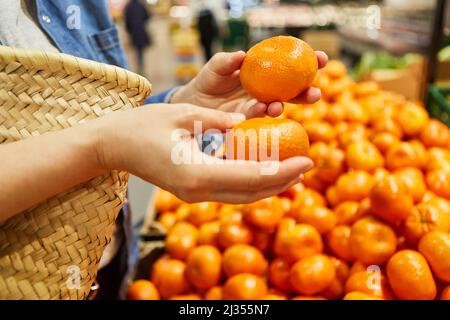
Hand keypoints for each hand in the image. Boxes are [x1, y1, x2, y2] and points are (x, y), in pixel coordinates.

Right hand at [96, 104, 312, 202]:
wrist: (113, 146)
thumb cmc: (142, 126)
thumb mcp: (183, 113)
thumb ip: (218, 120)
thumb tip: (246, 122)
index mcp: (197, 173)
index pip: (251, 176)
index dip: (282, 170)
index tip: (307, 160)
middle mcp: (198, 190)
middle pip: (250, 192)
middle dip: (282, 181)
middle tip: (307, 165)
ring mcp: (194, 194)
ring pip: (241, 196)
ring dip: (269, 185)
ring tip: (293, 171)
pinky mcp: (192, 191)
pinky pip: (229, 191)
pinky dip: (251, 183)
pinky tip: (265, 171)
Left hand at [171, 50, 327, 117]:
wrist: (193, 103)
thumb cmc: (208, 80)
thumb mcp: (216, 67)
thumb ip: (227, 61)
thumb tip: (242, 55)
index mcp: (265, 73)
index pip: (291, 66)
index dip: (308, 62)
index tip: (322, 58)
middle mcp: (267, 91)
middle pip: (293, 91)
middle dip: (307, 91)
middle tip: (316, 92)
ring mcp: (258, 107)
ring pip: (278, 107)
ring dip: (282, 108)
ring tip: (278, 105)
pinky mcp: (247, 121)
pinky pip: (258, 119)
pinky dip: (261, 115)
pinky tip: (261, 111)